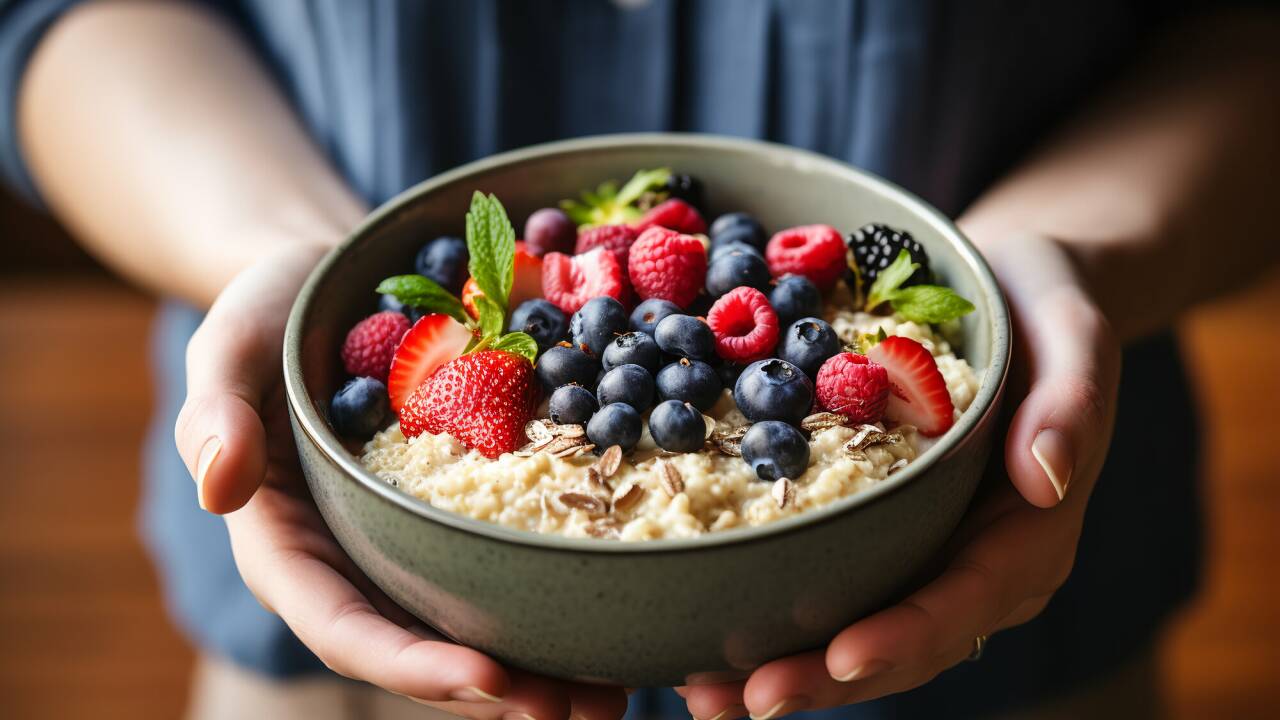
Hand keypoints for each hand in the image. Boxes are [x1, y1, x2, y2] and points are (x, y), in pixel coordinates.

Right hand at [174, 245, 627, 719]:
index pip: (344, 627)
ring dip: (547, 664)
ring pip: (476, 620)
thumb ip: (216, 416)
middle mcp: (356, 560)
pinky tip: (623, 600)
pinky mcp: (464, 504)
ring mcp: (414, 538)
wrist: (333, 278)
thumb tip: (220, 489)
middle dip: (502, 690)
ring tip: (621, 688)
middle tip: (583, 708)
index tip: (490, 679)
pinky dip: (562, 585)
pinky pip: (507, 555)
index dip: (412, 664)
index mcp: (291, 546)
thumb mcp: (229, 347)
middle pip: (424, 647)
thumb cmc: (270, 314)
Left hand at [681, 234, 1120, 718]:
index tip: (843, 656)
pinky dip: (782, 615)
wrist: (1015, 290)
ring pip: (862, 631)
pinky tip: (713, 631)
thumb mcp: (1073, 333)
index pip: (966, 601)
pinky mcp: (890, 533)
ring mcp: (932, 555)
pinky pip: (839, 586)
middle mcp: (980, 564)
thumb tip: (1045, 478)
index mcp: (1031, 532)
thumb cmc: (1046, 307)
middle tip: (729, 698)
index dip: (906, 636)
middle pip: (903, 642)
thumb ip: (1072, 403)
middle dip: (820, 676)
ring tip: (700, 690)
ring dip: (787, 665)